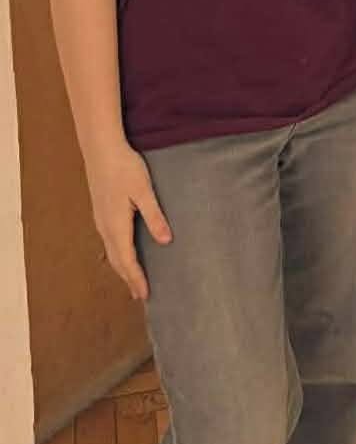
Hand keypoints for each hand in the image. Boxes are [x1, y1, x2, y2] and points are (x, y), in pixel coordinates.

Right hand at [86, 142, 171, 300]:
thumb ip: (154, 217)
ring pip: (110, 251)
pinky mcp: (100, 211)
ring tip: (132, 279)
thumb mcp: (144, 191)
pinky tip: (122, 252)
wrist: (101, 149)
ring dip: (121, 267)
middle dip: (128, 278)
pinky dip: (116, 254)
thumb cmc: (124, 167)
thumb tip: (166, 242)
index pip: (127, 260)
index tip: (145, 295)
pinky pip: (108, 241)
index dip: (136, 278)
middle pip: (116, 260)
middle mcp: (105, 226)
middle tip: (140, 295)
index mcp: (116, 225)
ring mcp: (100, 219)